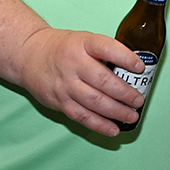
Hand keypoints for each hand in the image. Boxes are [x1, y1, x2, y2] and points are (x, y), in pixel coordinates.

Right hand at [16, 28, 146, 136]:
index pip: (107, 49)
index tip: (141, 68)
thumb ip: (106, 52)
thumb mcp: (84, 40)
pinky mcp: (59, 102)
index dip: (126, 58)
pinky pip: (82, 117)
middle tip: (139, 100)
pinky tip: (114, 129)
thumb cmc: (64, 48)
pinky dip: (100, 125)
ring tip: (132, 116)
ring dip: (116, 111)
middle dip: (125, 93)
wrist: (28, 56)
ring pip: (94, 102)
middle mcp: (73, 64)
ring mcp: (65, 84)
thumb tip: (135, 71)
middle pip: (103, 81)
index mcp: (83, 44)